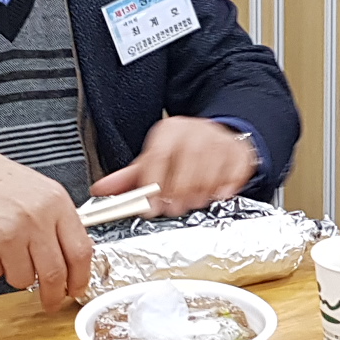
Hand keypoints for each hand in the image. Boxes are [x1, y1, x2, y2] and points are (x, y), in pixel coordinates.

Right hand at [0, 134, 90, 309]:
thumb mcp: (37, 190)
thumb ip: (57, 220)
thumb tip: (72, 256)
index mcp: (54, 202)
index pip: (80, 251)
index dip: (81, 277)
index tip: (76, 288)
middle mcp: (35, 218)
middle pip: (55, 274)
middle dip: (53, 295)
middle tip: (50, 300)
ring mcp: (9, 234)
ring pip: (24, 280)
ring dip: (15, 274)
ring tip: (4, 249)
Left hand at [92, 117, 257, 217]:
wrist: (216, 136)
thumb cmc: (181, 152)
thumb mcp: (153, 159)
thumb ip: (128, 178)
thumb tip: (100, 191)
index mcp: (169, 131)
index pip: (158, 156)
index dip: (154, 184)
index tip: (150, 207)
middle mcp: (195, 131)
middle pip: (186, 163)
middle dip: (179, 191)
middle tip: (173, 209)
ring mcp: (220, 140)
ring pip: (210, 169)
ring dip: (201, 192)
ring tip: (193, 203)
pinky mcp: (239, 152)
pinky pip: (234, 172)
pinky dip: (226, 188)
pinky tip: (217, 195)